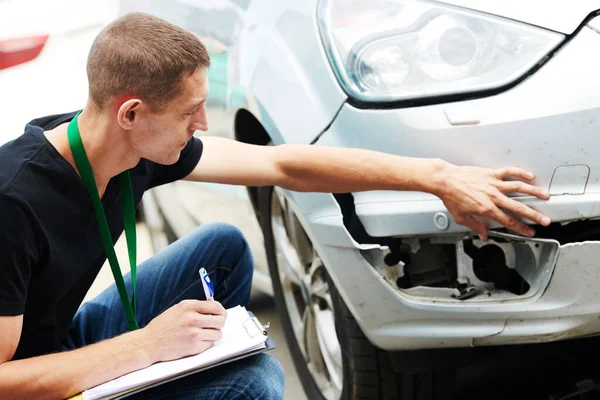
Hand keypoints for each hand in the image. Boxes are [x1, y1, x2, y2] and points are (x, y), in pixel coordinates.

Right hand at [139, 299, 226, 362]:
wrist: (149, 343)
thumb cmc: (163, 325)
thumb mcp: (178, 309)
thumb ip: (195, 307)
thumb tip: (214, 309)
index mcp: (189, 307)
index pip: (216, 306)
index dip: (221, 311)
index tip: (221, 314)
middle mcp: (192, 319)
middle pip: (221, 321)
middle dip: (219, 323)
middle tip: (214, 325)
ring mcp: (194, 334)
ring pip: (218, 334)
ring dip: (213, 334)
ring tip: (203, 334)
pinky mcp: (193, 347)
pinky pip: (210, 344)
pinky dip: (205, 343)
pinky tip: (196, 341)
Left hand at [434, 163, 550, 239]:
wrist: (445, 180)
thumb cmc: (451, 197)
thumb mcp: (461, 217)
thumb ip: (474, 225)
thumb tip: (483, 234)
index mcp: (487, 209)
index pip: (508, 221)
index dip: (521, 228)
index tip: (529, 232)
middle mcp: (493, 197)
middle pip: (519, 208)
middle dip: (534, 215)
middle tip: (545, 219)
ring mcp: (493, 184)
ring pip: (519, 188)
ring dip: (534, 192)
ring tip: (545, 195)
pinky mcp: (491, 173)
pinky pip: (509, 172)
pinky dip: (520, 173)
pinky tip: (530, 175)